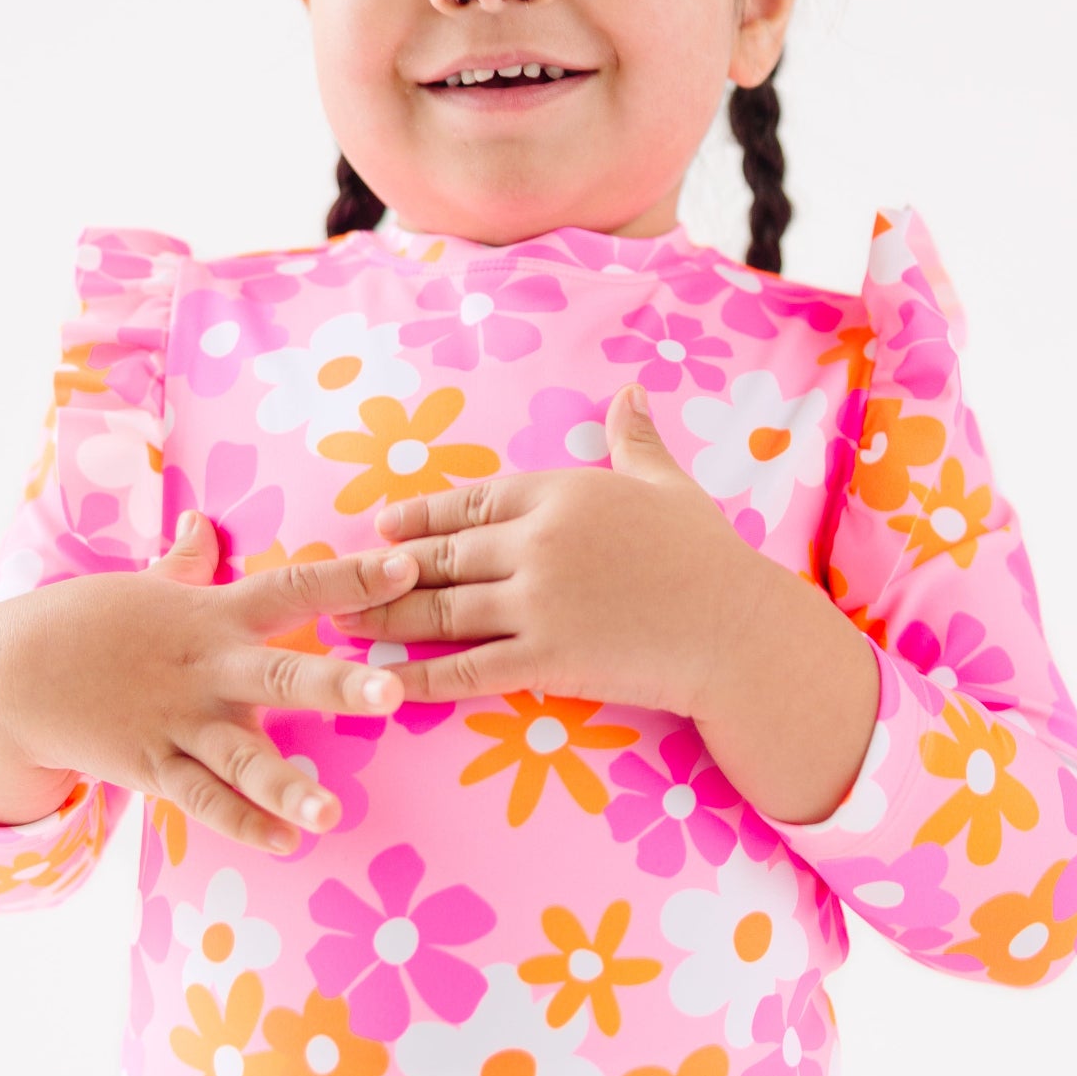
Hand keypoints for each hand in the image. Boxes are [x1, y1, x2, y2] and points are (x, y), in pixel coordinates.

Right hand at [0, 513, 421, 853]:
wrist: (10, 675)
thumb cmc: (90, 623)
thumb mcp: (146, 584)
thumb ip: (188, 560)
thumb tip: (204, 521)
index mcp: (214, 614)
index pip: (295, 587)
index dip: (353, 578)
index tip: (409, 568)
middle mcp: (206, 669)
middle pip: (280, 675)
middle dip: (337, 685)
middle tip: (392, 690)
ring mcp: (179, 723)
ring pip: (242, 758)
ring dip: (288, 785)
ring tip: (331, 812)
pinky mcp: (152, 768)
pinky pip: (203, 800)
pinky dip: (243, 823)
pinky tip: (287, 843)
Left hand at [327, 383, 752, 714]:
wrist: (737, 630)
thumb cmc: (707, 556)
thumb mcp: (666, 486)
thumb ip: (635, 440)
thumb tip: (630, 392)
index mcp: (560, 493)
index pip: (471, 502)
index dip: (420, 516)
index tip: (383, 524)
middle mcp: (537, 542)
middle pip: (443, 556)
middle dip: (386, 570)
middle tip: (339, 582)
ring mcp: (537, 602)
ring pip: (440, 610)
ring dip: (384, 619)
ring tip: (339, 628)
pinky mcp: (546, 659)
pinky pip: (466, 670)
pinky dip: (418, 677)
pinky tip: (384, 684)